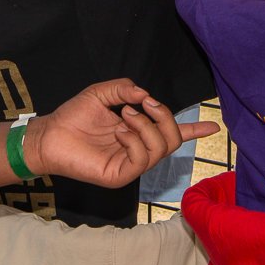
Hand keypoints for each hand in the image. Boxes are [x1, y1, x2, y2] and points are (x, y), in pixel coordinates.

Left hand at [21, 80, 218, 187]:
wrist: (50, 134)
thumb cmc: (74, 116)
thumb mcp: (103, 93)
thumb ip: (126, 89)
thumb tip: (147, 96)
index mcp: (138, 132)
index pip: (172, 134)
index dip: (194, 129)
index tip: (214, 126)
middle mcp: (138, 150)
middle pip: (173, 139)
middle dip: (166, 117)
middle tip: (144, 104)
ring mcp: (130, 165)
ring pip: (161, 148)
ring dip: (146, 125)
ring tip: (123, 115)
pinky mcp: (120, 175)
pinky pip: (142, 159)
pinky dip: (134, 139)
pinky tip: (118, 131)